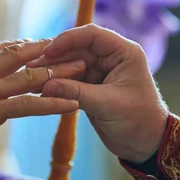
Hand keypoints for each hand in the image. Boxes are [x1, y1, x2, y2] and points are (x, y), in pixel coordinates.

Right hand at [0, 39, 84, 150]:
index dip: (14, 45)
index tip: (30, 44)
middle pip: (16, 54)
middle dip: (43, 49)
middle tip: (64, 45)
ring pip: (29, 75)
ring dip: (58, 71)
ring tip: (81, 68)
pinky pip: (29, 105)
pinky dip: (53, 103)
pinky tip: (72, 104)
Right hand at [28, 25, 168, 163]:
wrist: (147, 144)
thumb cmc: (138, 121)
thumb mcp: (107, 105)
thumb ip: (76, 93)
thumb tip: (46, 85)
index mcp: (124, 52)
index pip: (92, 35)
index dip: (68, 39)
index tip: (47, 50)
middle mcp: (113, 57)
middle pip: (78, 48)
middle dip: (56, 56)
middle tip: (32, 65)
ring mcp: (102, 71)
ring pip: (72, 63)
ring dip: (54, 70)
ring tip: (32, 77)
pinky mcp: (94, 86)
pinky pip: (72, 79)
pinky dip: (58, 83)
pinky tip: (41, 88)